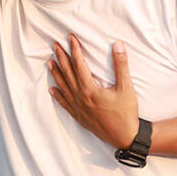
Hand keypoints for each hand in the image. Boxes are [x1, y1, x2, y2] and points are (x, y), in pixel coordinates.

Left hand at [48, 34, 138, 148]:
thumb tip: (118, 45)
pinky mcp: (79, 116)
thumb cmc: (127, 113)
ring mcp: (78, 108)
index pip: (79, 64)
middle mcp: (80, 98)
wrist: (125, 138)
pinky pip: (64, 103)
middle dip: (61, 57)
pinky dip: (58, 95)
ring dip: (56, 73)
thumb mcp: (126, 88)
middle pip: (67, 73)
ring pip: (63, 87)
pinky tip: (52, 89)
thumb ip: (121, 65)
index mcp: (89, 89)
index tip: (70, 37)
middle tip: (54, 44)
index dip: (74, 49)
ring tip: (49, 62)